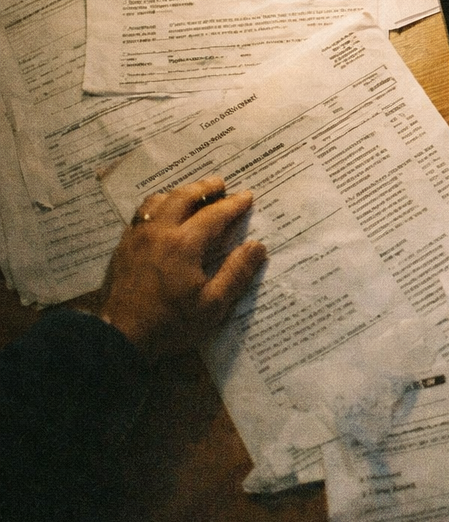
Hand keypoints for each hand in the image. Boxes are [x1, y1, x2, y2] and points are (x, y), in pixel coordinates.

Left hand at [99, 176, 265, 359]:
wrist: (119, 336)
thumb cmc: (170, 323)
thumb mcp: (213, 305)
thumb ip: (236, 272)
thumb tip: (257, 246)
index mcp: (184, 244)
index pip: (214, 214)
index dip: (234, 204)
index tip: (248, 196)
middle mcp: (159, 231)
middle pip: (183, 196)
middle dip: (205, 187)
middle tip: (221, 184)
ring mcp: (137, 237)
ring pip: (157, 201)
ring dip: (178, 193)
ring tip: (192, 196)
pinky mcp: (123, 246)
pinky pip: (141, 214)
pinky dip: (158, 207)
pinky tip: (163, 216)